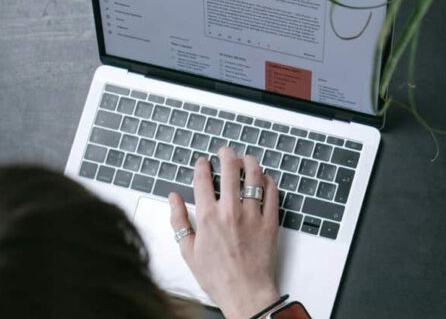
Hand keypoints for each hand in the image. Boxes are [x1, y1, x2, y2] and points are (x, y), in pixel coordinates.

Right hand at [169, 147, 279, 318]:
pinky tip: (264, 179)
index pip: (203, 178)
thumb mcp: (188, 250)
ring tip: (246, 159)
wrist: (245, 293)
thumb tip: (173, 198)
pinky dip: (268, 181)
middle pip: (230, 169)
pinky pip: (272, 193)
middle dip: (226, 154)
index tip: (203, 162)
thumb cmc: (217, 276)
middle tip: (225, 151)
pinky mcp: (270, 222)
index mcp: (208, 217)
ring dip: (249, 162)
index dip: (202, 165)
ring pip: (254, 176)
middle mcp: (230, 211)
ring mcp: (252, 215)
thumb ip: (178, 220)